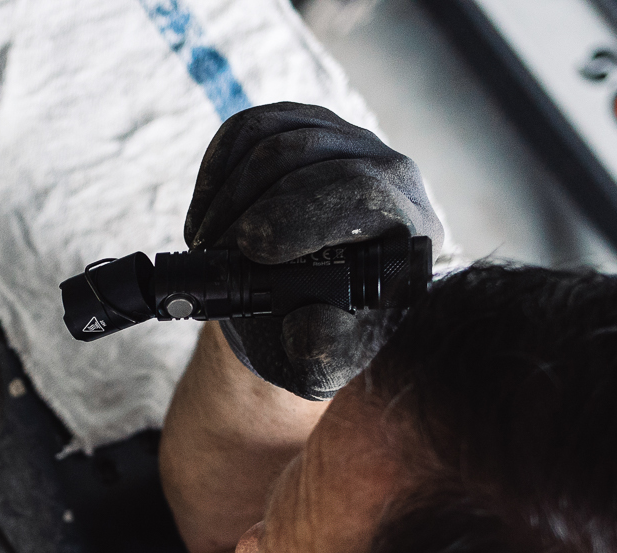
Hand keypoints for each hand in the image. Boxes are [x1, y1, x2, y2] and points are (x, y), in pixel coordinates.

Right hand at [184, 103, 442, 400]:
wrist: (306, 309)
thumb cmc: (323, 334)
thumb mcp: (324, 361)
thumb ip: (322, 352)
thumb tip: (307, 325)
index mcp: (409, 227)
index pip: (363, 191)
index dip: (300, 213)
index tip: (249, 249)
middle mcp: (388, 173)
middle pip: (308, 157)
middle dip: (246, 207)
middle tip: (213, 256)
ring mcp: (346, 143)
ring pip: (273, 137)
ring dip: (224, 193)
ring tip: (207, 242)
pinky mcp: (304, 128)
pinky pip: (250, 128)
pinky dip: (214, 169)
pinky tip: (207, 212)